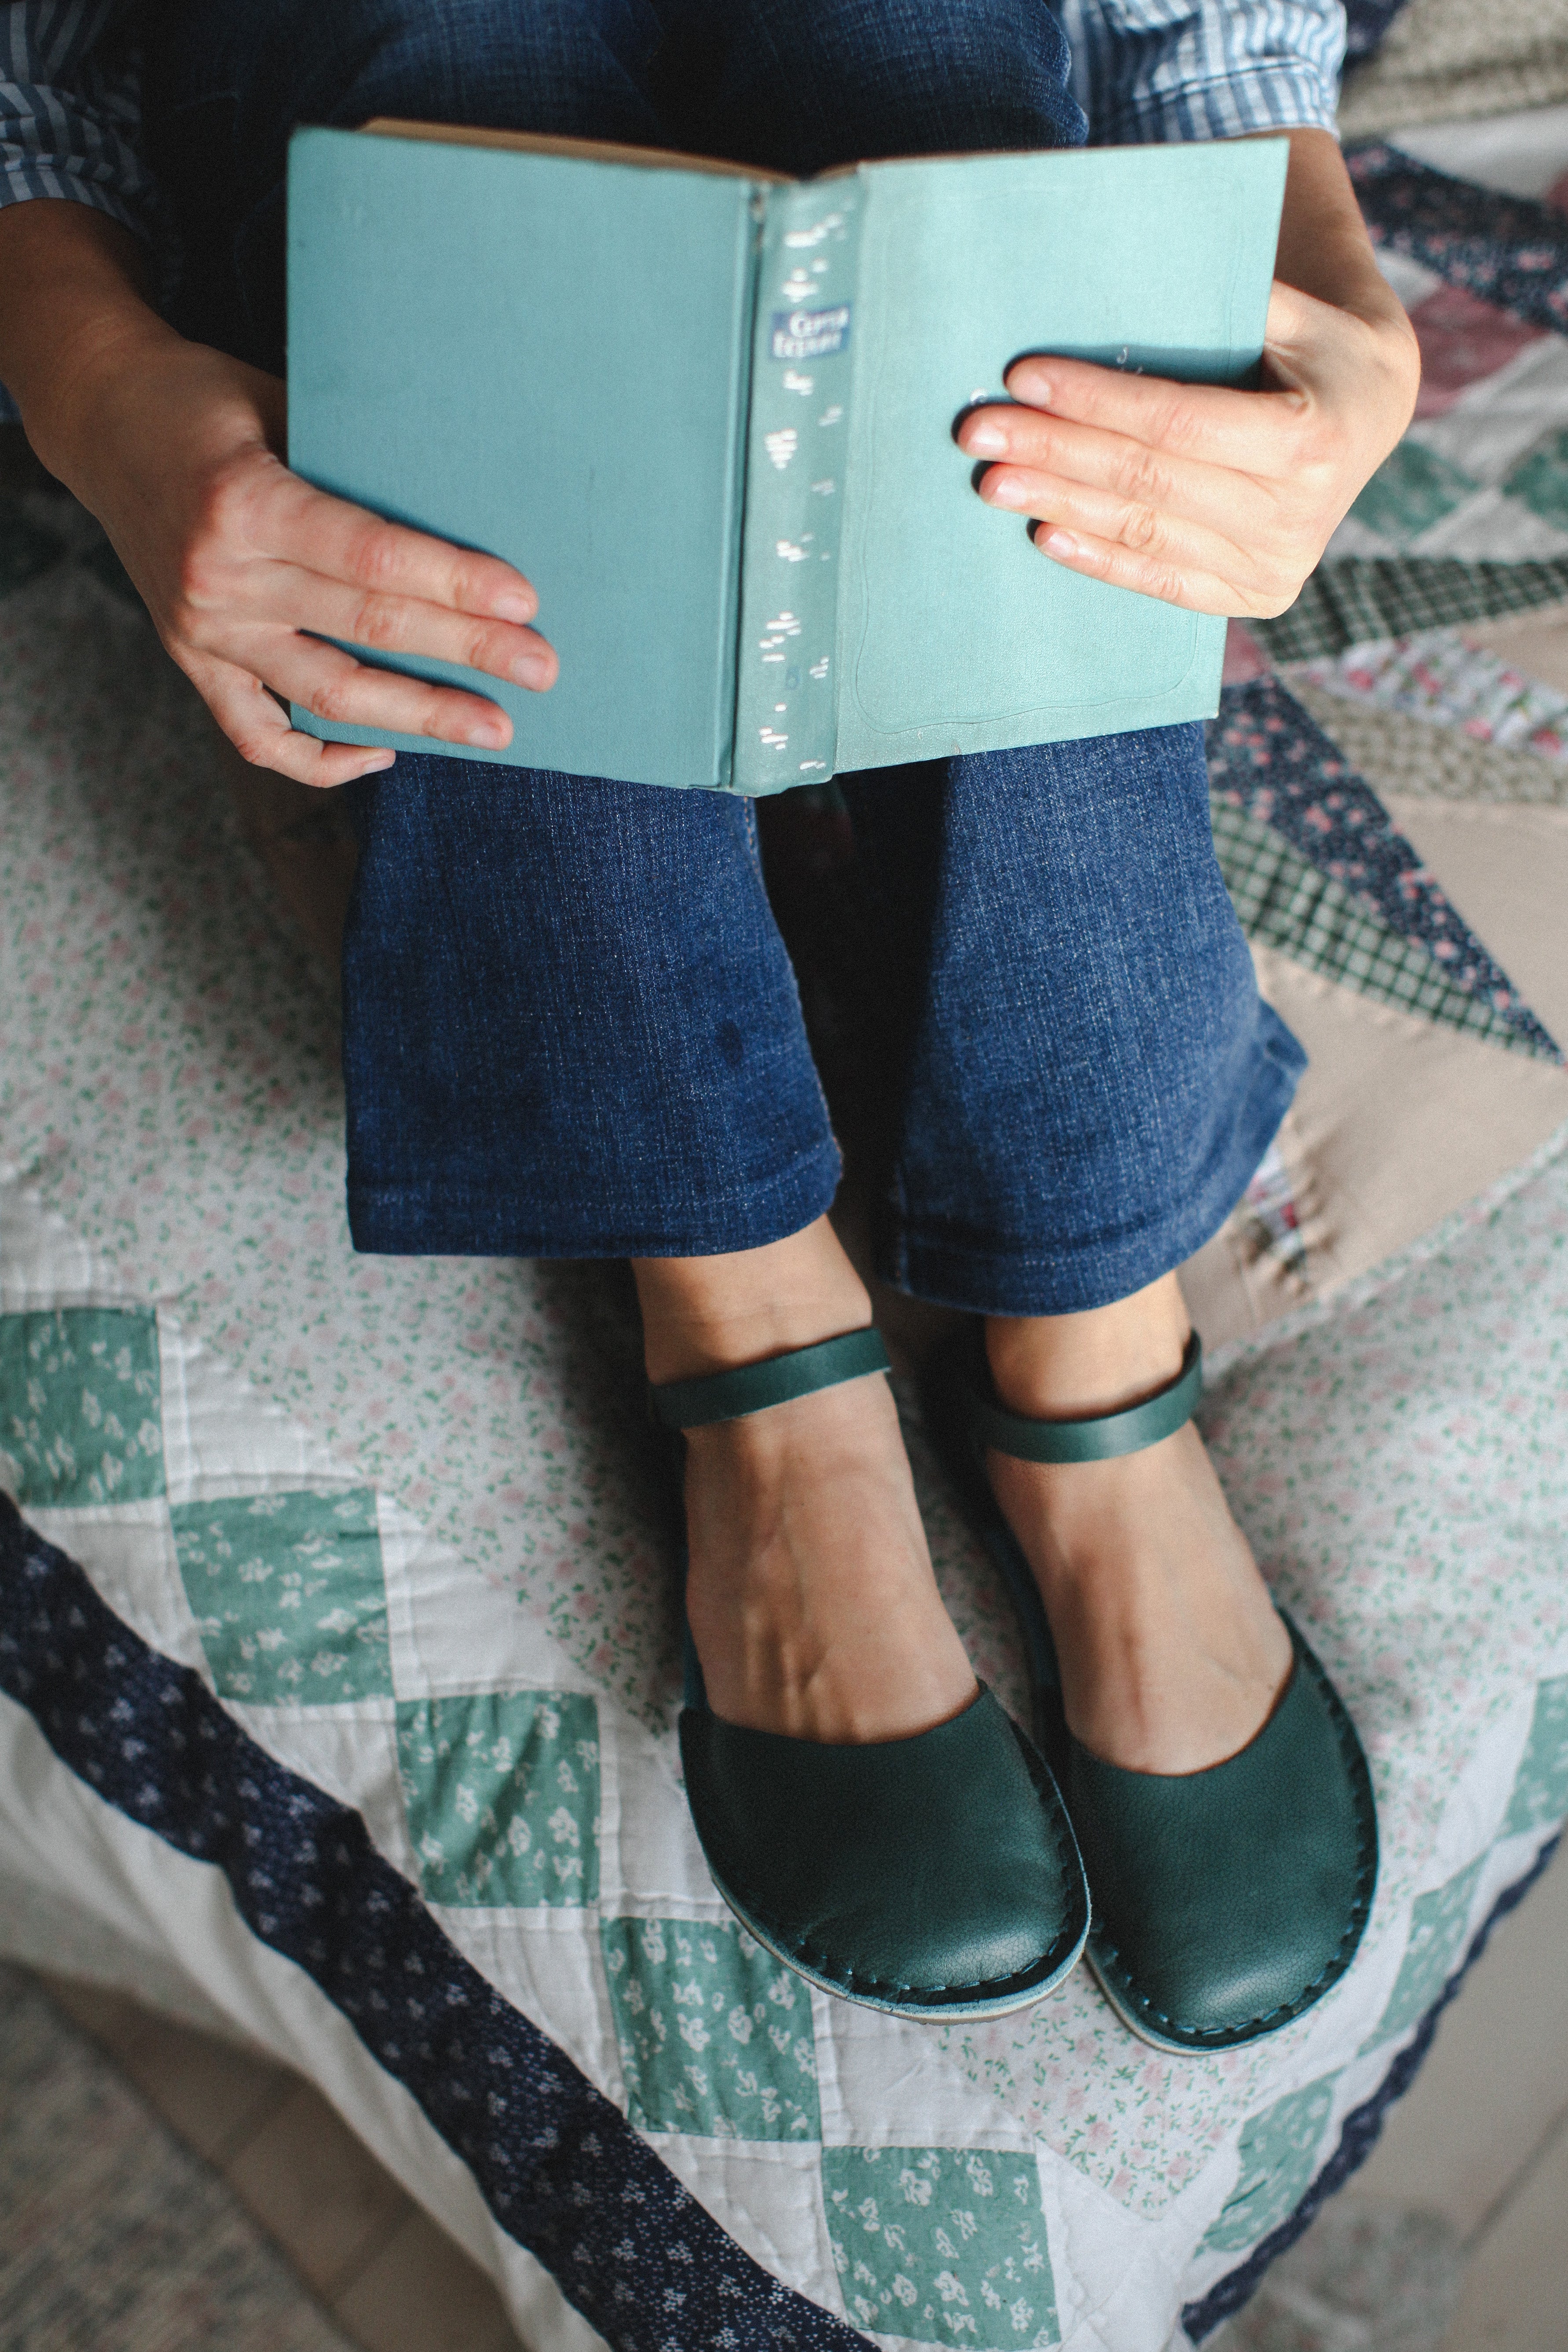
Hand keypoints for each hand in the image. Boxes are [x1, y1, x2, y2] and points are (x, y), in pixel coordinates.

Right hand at [77, 339, 557, 783]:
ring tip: (493, 730)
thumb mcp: (280, 401)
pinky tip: (385, 753)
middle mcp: (220, 577)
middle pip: (365, 630)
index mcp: (244, 502)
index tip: (524, 602)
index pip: (370, 557)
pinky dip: (323, 757)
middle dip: (464, 653)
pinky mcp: (192, 663)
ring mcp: (202, 631)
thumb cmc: (209, 402)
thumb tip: (468, 506)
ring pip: (326, 696)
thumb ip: (357, 460)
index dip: (452, 583)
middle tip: (542, 670)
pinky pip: (260, 737)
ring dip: (418, 717)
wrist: (104, 421)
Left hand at [956, 129, 1420, 620]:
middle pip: (1148, 480)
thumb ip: (1238, 296)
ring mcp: (1277, 565)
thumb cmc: (1321, 347)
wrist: (1374, 415)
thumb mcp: (1301, 307)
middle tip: (979, 435)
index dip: (1095, 399)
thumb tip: (1138, 267)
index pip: (1176, 420)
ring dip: (1060, 507)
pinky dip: (1099, 560)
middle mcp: (1298, 514)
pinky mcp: (1256, 595)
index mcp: (1311, 436)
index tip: (1022, 375)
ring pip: (1145, 534)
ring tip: (992, 484)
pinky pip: (1161, 583)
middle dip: (1056, 454)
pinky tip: (1044, 535)